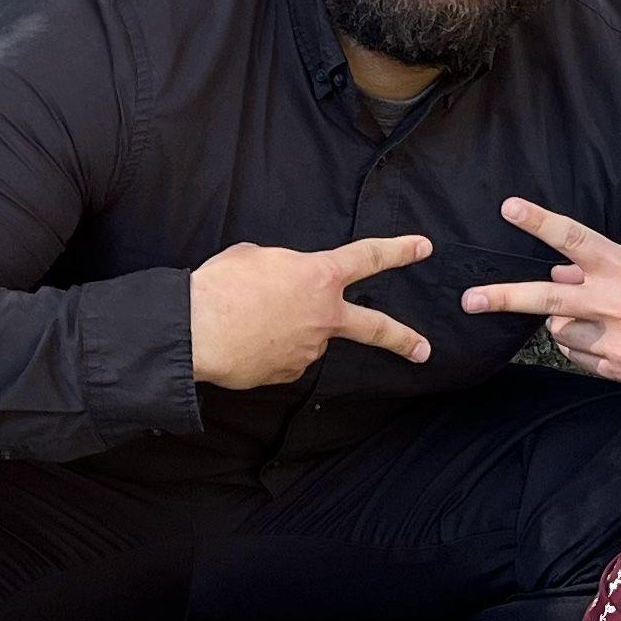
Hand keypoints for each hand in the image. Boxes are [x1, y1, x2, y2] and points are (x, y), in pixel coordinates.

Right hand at [189, 231, 436, 388]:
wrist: (198, 331)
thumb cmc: (222, 286)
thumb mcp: (254, 256)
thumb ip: (282, 266)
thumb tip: (281, 279)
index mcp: (319, 277)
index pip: (368, 257)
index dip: (398, 250)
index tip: (423, 248)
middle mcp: (324, 316)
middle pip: (376, 328)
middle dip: (403, 339)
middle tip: (423, 350)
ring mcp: (309, 349)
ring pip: (307, 336)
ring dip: (287, 329)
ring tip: (247, 320)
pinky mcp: (289, 373)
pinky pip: (284, 356)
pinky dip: (269, 348)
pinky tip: (246, 340)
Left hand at [461, 201, 620, 389]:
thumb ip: (606, 269)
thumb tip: (559, 274)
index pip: (575, 238)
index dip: (538, 222)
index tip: (509, 207)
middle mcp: (618, 304)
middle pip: (546, 298)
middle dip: (503, 297)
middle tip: (469, 300)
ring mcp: (618, 343)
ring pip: (560, 331)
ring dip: (566, 322)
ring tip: (603, 318)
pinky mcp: (620, 372)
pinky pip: (578, 357)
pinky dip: (584, 346)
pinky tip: (615, 341)